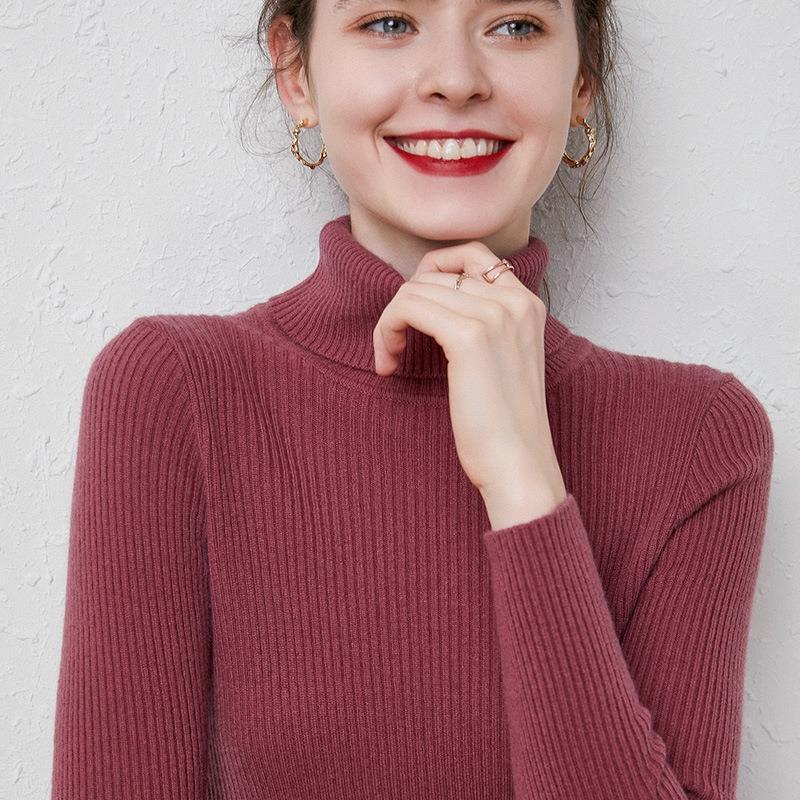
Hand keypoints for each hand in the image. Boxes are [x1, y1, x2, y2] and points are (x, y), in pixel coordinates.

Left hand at [372, 241, 566, 517]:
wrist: (519, 466)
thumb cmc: (505, 426)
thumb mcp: (502, 360)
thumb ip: (483, 324)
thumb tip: (431, 299)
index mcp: (527, 303)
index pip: (471, 253)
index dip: (432, 274)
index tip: (416, 314)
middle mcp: (515, 300)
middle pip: (437, 270)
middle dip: (406, 302)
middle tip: (396, 341)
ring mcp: (494, 315)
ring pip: (415, 288)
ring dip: (390, 322)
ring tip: (390, 358)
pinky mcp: (469, 336)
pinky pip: (406, 307)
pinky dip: (386, 331)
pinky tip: (387, 364)